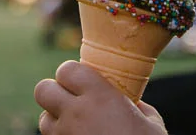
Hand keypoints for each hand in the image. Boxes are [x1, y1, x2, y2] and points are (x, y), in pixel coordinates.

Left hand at [34, 61, 166, 134]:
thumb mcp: (152, 124)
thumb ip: (138, 107)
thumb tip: (133, 103)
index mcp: (100, 96)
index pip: (67, 69)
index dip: (71, 74)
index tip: (82, 81)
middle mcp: (76, 114)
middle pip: (43, 90)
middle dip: (54, 92)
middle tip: (71, 99)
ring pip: (43, 120)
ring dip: (55, 119)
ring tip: (75, 126)